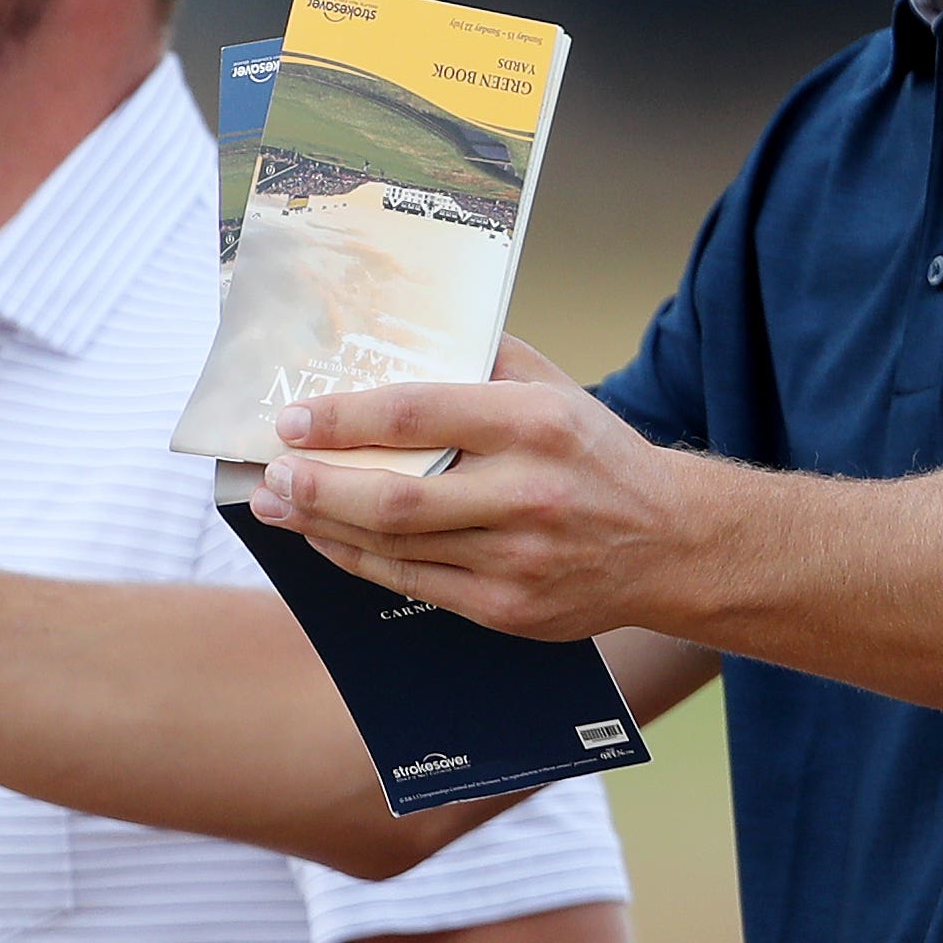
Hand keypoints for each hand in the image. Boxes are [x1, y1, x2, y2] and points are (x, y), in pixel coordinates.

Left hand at [250, 337, 701, 641]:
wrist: (670, 542)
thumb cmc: (597, 454)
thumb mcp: (554, 385)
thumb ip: (483, 355)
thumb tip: (395, 333)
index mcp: (534, 423)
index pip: (417, 415)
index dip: (343, 419)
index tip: (294, 419)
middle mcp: (527, 493)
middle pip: (396, 496)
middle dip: (319, 486)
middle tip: (272, 473)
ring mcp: (517, 560)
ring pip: (396, 547)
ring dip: (324, 526)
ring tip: (278, 505)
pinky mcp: (509, 609)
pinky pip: (414, 585)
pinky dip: (359, 561)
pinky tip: (327, 540)